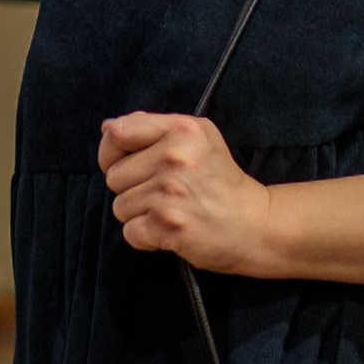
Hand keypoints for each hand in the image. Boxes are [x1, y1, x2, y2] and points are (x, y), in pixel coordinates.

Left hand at [99, 112, 271, 275]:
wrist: (256, 225)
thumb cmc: (222, 180)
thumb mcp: (199, 137)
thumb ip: (152, 127)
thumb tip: (107, 127)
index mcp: (181, 130)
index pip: (118, 133)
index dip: (110, 151)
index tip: (123, 163)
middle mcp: (175, 158)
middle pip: (114, 176)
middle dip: (131, 188)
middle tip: (162, 193)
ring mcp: (170, 193)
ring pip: (120, 206)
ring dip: (139, 214)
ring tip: (169, 210)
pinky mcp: (169, 226)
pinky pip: (130, 232)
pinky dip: (145, 236)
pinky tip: (169, 230)